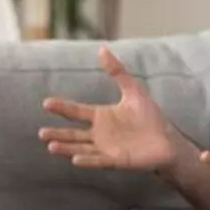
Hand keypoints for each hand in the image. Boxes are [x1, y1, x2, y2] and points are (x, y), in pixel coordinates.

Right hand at [39, 47, 175, 170]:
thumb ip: (118, 72)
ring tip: (51, 146)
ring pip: (81, 148)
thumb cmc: (150, 117)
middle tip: (41, 133)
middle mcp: (100, 134)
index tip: (46, 103)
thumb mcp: (133, 90)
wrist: (168, 141)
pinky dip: (87, 160)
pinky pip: (99, 160)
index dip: (62, 107)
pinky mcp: (116, 160)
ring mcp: (106, 148)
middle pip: (73, 134)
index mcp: (101, 116)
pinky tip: (75, 159)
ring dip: (66, 148)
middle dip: (58, 134)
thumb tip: (102, 49)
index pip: (77, 112)